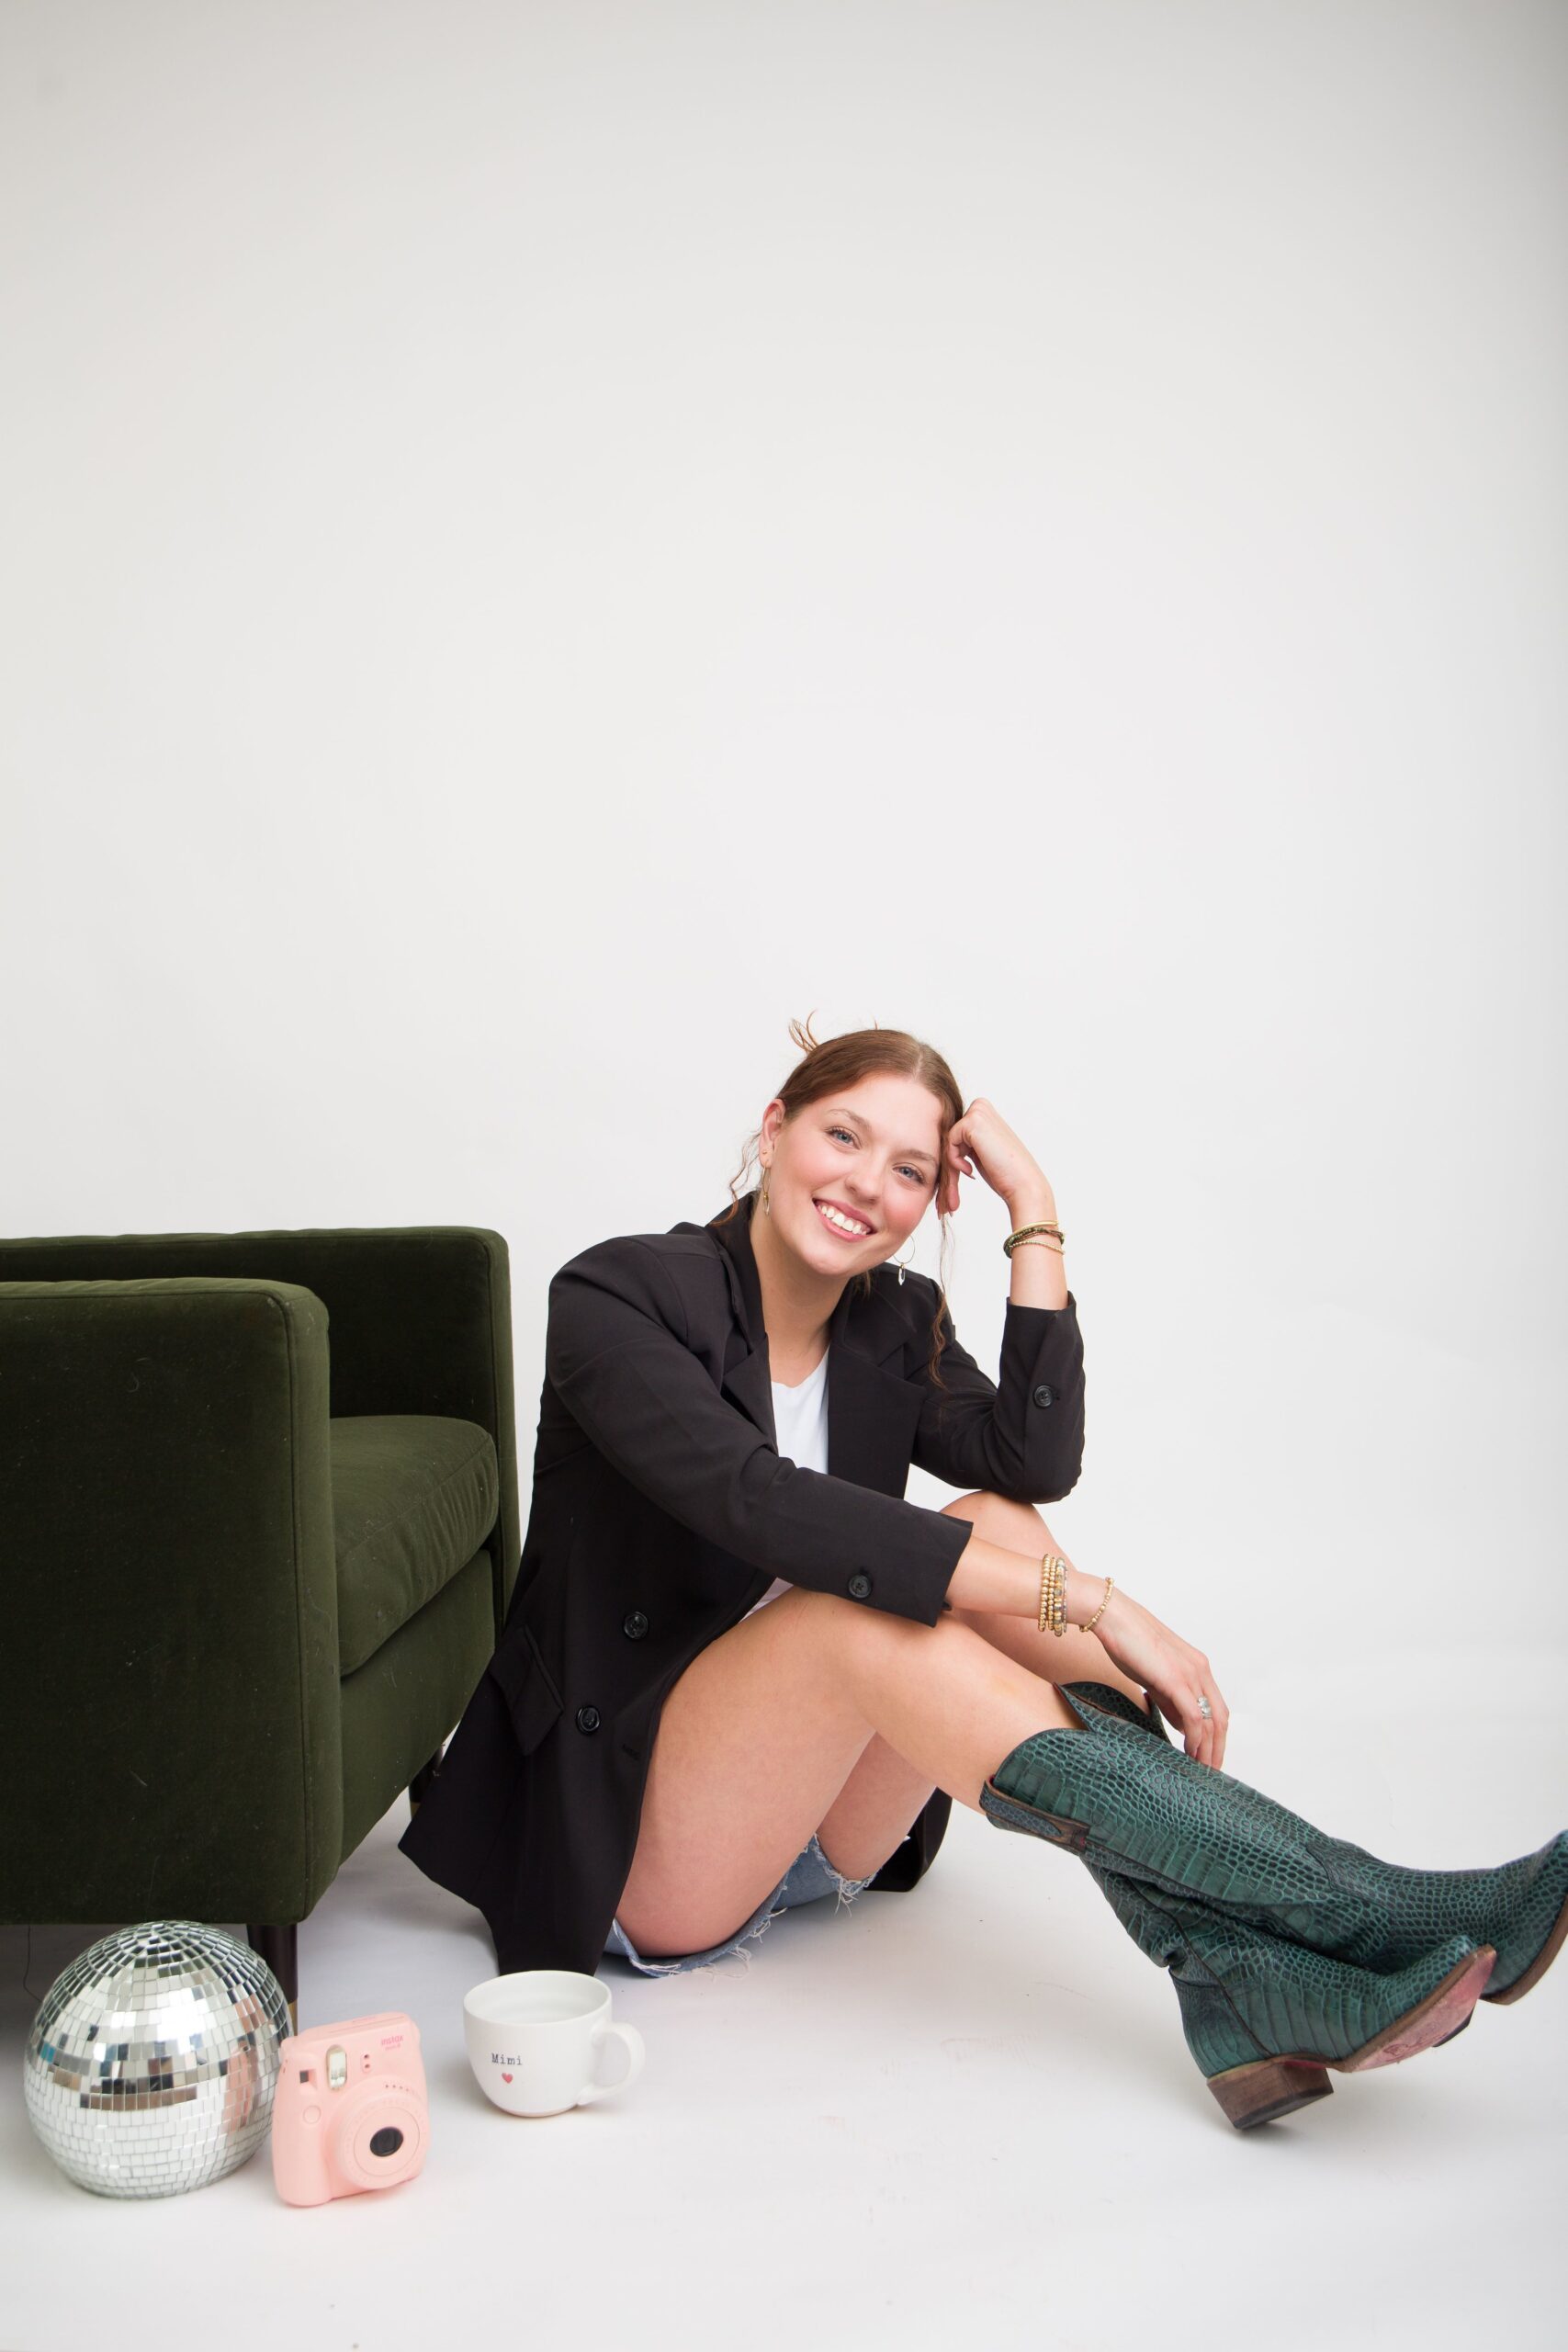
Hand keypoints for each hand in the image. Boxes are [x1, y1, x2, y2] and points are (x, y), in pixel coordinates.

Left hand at [939, 1098, 1051, 1219]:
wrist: (1023, 1184)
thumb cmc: (1005, 1173)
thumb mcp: (982, 1152)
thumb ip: (966, 1143)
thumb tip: (944, 1145)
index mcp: (984, 1114)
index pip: (955, 1133)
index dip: (956, 1156)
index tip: (967, 1173)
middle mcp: (981, 1107)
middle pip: (950, 1134)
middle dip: (952, 1160)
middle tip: (961, 1179)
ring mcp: (978, 1111)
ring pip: (948, 1139)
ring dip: (953, 1162)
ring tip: (968, 1175)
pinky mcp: (973, 1121)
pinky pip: (949, 1141)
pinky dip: (954, 1159)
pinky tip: (970, 1169)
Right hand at [1089, 1588, 1229, 1768]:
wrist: (1113, 1617)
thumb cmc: (1128, 1643)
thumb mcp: (1155, 1677)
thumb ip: (1171, 1700)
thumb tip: (1184, 1726)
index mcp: (1198, 1667)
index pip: (1217, 1709)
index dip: (1216, 1736)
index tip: (1209, 1756)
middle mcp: (1201, 1670)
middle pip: (1221, 1719)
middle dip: (1217, 1749)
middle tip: (1210, 1771)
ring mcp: (1191, 1674)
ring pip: (1211, 1721)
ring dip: (1208, 1749)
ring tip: (1201, 1769)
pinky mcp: (1177, 1679)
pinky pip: (1194, 1716)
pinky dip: (1195, 1739)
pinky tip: (1189, 1752)